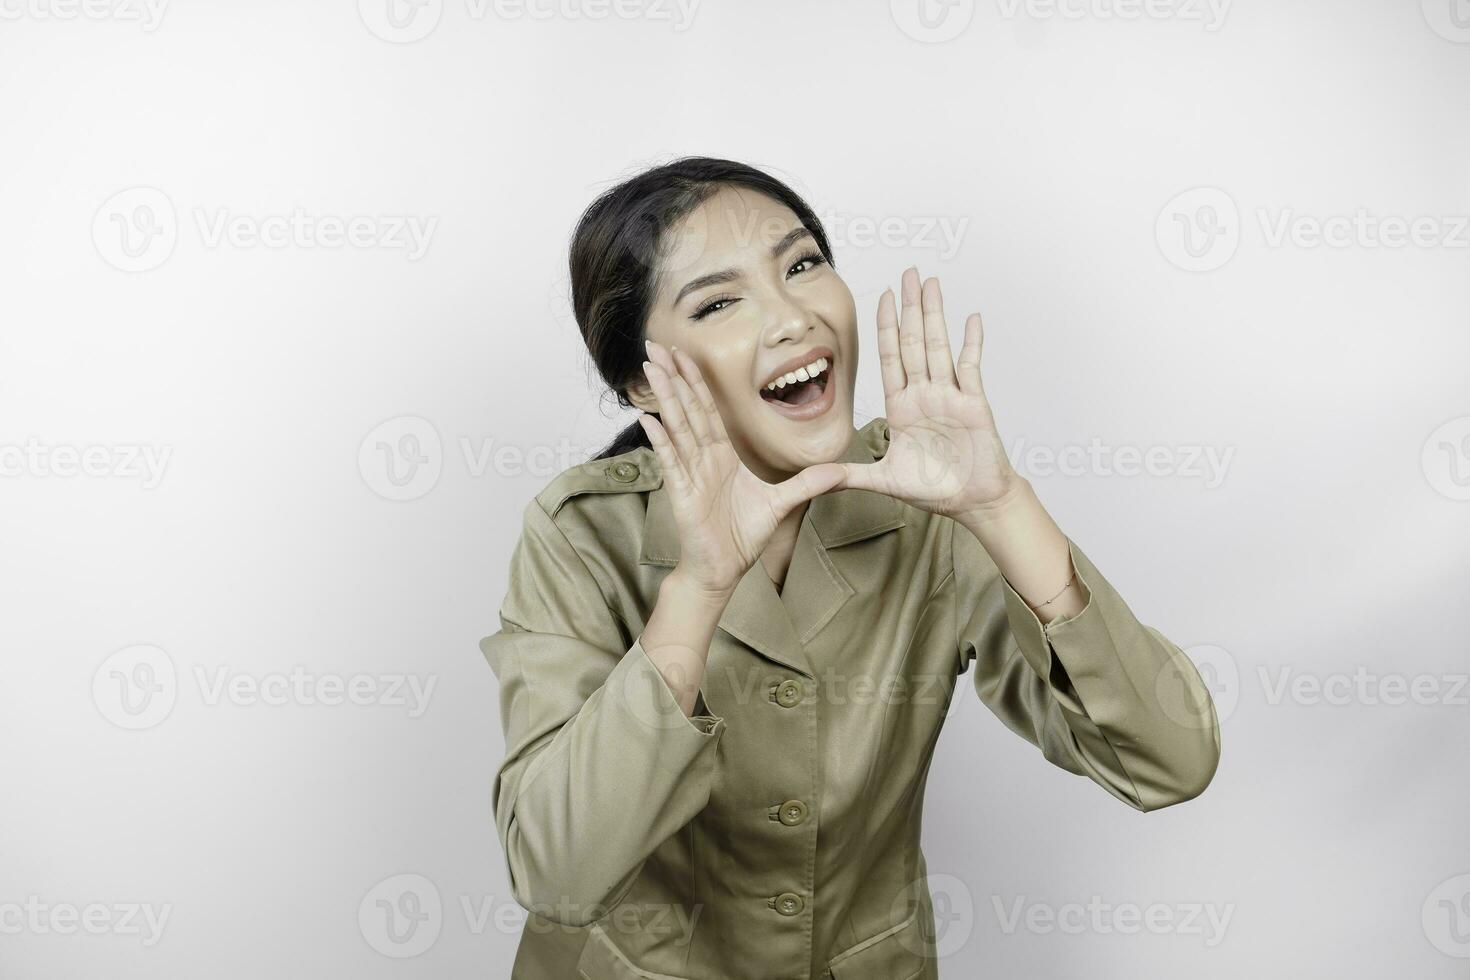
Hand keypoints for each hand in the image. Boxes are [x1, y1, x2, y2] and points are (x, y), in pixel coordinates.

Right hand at [637, 340, 845, 596]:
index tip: (687, 354)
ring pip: (677, 426)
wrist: (723, 569)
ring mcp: (690, 473)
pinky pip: (671, 461)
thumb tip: (841, 470)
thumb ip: (808, 483)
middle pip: (689, 408)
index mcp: (723, 456)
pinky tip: (648, 419)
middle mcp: (703, 459)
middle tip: (657, 344)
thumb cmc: (744, 535)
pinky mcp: (682, 493)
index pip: (710, 410)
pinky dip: (660, 440)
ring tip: (652, 367)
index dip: (699, 382)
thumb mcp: (783, 503)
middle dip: (674, 376)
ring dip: (665, 397)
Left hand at [837, 267, 1023, 521]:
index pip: (890, 357)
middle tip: (909, 272)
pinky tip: (971, 319)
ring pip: (939, 346)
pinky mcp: (974, 404)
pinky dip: (972, 343)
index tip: (884, 296)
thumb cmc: (935, 490)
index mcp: (902, 406)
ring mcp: (950, 396)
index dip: (886, 326)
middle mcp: (925, 394)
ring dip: (935, 314)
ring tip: (932, 283)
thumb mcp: (883, 481)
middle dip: (910, 307)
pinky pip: (971, 367)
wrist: (974, 503)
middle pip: (914, 342)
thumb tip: (811, 480)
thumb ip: (848, 476)